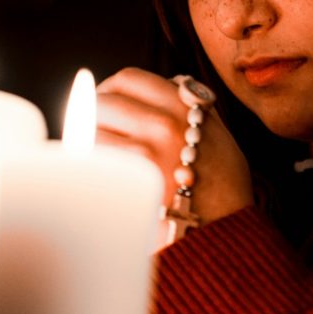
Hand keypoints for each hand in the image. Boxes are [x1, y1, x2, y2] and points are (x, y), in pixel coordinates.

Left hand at [96, 67, 253, 233]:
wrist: (226, 234)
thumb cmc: (223, 187)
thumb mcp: (218, 133)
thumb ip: (192, 107)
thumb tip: (168, 83)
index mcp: (185, 107)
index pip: (128, 79)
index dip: (110, 88)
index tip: (106, 100)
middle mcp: (164, 125)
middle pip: (102, 102)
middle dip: (91, 115)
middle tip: (94, 131)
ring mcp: (144, 155)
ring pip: (90, 132)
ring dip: (86, 142)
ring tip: (95, 156)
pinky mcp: (126, 184)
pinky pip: (90, 162)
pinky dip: (87, 166)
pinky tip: (97, 177)